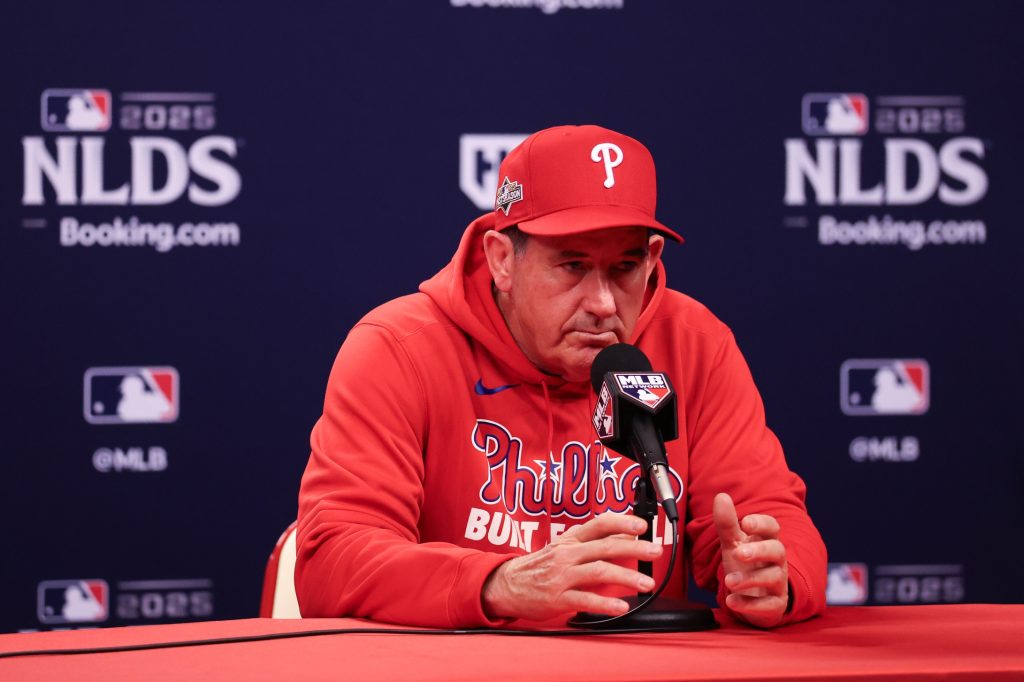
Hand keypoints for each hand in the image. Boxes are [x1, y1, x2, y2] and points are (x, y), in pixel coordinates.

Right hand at [481, 513, 662, 620]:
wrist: (507, 584)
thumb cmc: (541, 566)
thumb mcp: (565, 547)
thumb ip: (593, 542)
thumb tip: (624, 537)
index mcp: (570, 540)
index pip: (599, 524)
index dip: (622, 523)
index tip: (642, 526)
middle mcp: (567, 554)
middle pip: (605, 547)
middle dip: (635, 549)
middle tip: (655, 551)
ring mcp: (562, 576)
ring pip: (599, 572)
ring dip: (626, 577)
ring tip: (646, 584)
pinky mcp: (558, 598)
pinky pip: (585, 600)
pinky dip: (606, 603)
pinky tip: (621, 606)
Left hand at [713, 492, 788, 627]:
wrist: (753, 597)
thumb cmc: (745, 564)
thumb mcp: (733, 543)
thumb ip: (727, 522)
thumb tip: (721, 496)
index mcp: (766, 541)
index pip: (772, 528)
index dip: (762, 524)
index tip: (746, 522)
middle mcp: (776, 561)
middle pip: (777, 550)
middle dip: (759, 551)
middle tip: (739, 553)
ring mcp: (778, 583)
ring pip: (772, 578)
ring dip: (749, 578)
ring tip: (729, 580)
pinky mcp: (774, 605)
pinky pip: (768, 605)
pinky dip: (750, 604)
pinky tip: (732, 601)